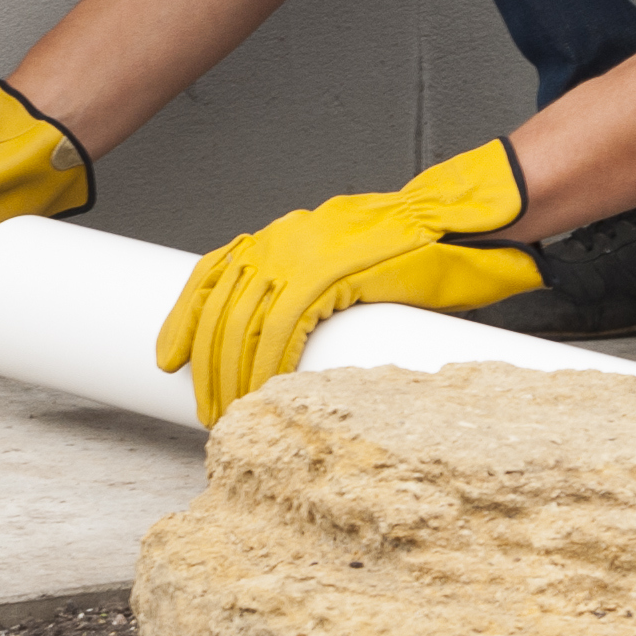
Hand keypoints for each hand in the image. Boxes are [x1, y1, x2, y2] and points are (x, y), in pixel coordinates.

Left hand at [153, 140, 540, 425]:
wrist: (467, 226)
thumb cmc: (418, 253)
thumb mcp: (347, 261)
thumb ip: (312, 285)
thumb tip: (279, 336)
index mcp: (287, 233)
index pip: (215, 271)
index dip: (184, 317)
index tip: (168, 356)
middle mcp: (288, 236)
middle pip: (223, 303)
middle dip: (207, 361)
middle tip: (205, 406)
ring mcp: (308, 252)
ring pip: (245, 318)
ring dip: (232, 371)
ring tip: (229, 409)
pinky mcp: (333, 273)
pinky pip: (284, 325)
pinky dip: (269, 361)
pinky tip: (265, 388)